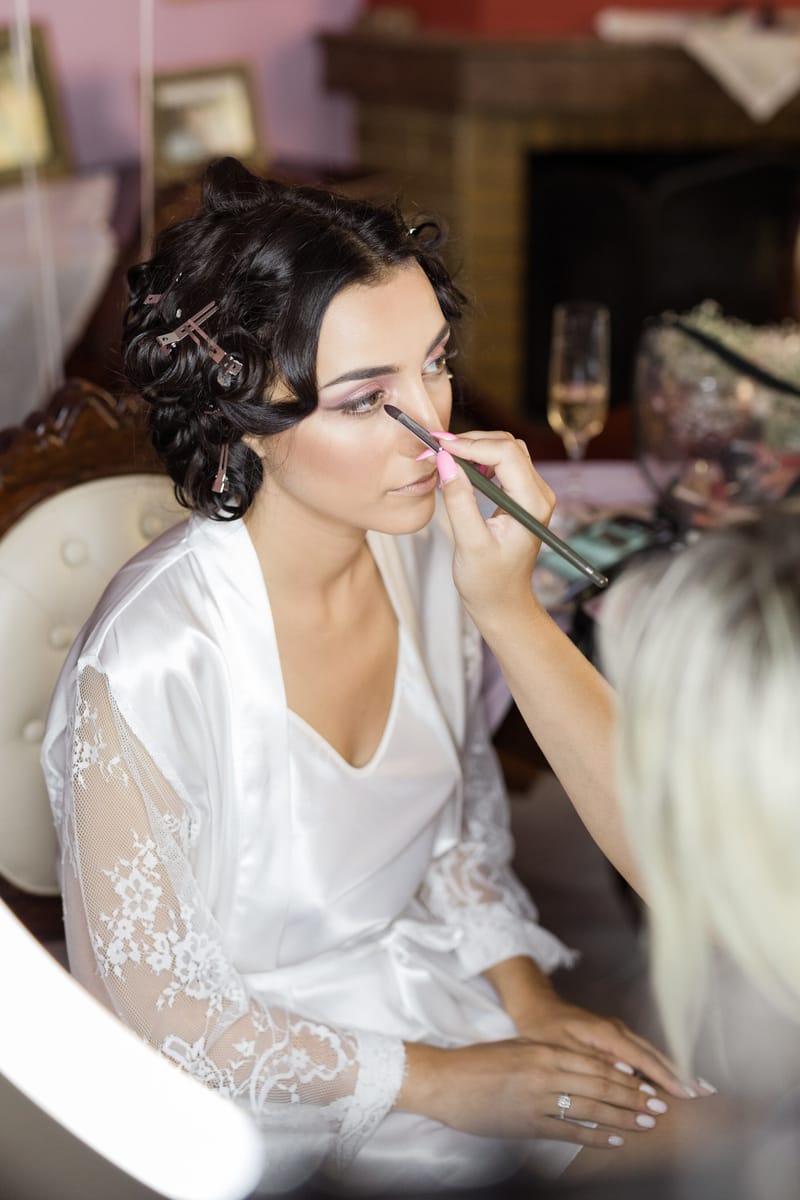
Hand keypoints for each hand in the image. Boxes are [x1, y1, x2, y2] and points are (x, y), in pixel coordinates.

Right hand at [398, 1037, 682, 1149]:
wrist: (445, 1080)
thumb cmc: (478, 1063)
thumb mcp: (517, 1048)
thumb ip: (547, 1055)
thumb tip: (580, 1065)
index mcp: (543, 1050)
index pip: (595, 1063)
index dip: (626, 1075)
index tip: (648, 1082)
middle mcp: (545, 1072)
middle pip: (600, 1085)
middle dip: (634, 1097)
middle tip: (661, 1106)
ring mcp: (537, 1099)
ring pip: (591, 1108)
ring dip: (623, 1117)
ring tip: (648, 1124)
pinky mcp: (527, 1124)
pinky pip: (569, 1131)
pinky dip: (595, 1136)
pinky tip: (615, 1141)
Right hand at [434, 431, 554, 625]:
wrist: (503, 602)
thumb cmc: (489, 582)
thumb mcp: (469, 543)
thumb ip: (458, 500)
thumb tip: (445, 461)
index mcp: (532, 504)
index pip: (505, 454)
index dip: (470, 444)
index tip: (439, 446)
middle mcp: (538, 493)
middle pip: (507, 445)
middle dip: (470, 442)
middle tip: (436, 449)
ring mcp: (531, 493)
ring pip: (505, 450)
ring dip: (474, 449)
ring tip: (444, 459)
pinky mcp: (520, 495)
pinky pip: (502, 464)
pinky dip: (478, 460)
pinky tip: (459, 471)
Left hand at [511, 993, 699, 1101]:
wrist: (536, 1007)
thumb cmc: (545, 1030)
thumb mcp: (563, 1050)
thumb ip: (594, 1063)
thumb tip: (629, 1078)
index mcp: (606, 1033)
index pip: (644, 1058)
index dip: (667, 1077)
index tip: (687, 1093)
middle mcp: (617, 1030)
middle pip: (655, 1054)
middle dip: (681, 1073)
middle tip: (707, 1092)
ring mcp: (618, 1032)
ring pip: (651, 1052)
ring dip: (674, 1069)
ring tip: (699, 1087)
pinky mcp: (615, 1037)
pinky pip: (642, 1052)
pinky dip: (660, 1065)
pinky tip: (673, 1078)